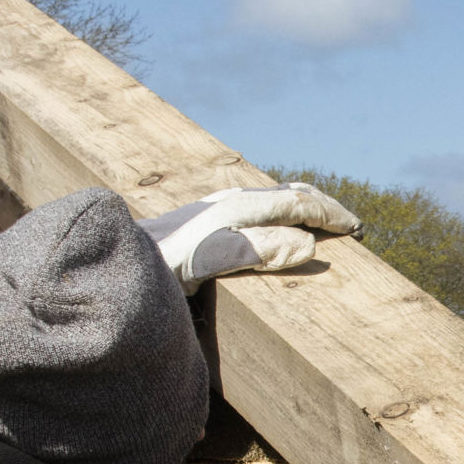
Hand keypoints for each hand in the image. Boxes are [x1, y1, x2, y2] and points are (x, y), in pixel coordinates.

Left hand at [141, 184, 359, 286]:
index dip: (329, 216)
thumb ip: (252, 251)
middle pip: (287, 195)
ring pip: (270, 199)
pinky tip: (273, 230)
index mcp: (235, 210)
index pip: (296, 204)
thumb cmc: (153, 268)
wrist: (107, 261)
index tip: (356, 231)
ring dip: (300, 208)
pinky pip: (253, 209)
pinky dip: (278, 215)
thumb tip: (306, 244)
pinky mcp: (202, 221)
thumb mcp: (203, 261)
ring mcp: (214, 209)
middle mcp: (227, 203)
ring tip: (319, 222)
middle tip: (350, 226)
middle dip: (321, 208)